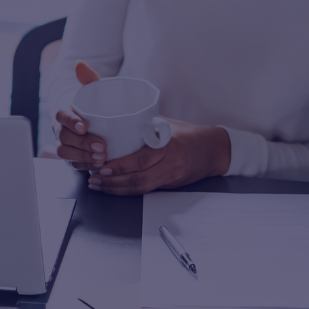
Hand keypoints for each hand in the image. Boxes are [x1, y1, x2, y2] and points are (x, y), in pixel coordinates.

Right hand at [55, 62, 107, 170]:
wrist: (92, 120)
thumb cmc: (93, 104)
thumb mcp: (93, 90)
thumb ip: (89, 78)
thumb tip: (80, 64)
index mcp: (64, 111)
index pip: (61, 115)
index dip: (71, 121)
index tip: (84, 126)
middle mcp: (60, 129)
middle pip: (64, 137)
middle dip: (82, 143)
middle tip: (101, 146)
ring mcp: (64, 144)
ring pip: (65, 153)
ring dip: (83, 157)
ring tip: (101, 158)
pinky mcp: (71, 157)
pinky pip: (72, 164)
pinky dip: (85, 166)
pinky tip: (98, 166)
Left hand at [87, 120, 230, 195]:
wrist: (213, 151)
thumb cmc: (189, 133)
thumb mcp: (168, 123)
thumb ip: (146, 122)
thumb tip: (117, 117)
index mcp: (169, 144)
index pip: (142, 158)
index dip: (121, 165)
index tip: (103, 165)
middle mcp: (171, 163)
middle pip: (139, 178)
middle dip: (113, 181)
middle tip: (94, 178)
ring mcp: (171, 176)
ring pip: (141, 188)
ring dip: (117, 189)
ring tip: (99, 185)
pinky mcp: (170, 185)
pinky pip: (147, 191)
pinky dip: (128, 190)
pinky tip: (115, 188)